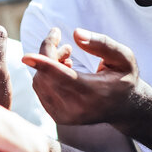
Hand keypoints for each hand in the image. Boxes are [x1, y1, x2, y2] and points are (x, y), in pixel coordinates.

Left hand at [21, 27, 140, 125]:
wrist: (124, 107)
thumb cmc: (124, 77)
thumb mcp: (123, 57)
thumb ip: (102, 44)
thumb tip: (75, 33)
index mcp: (95, 94)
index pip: (64, 78)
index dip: (44, 65)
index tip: (26, 56)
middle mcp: (78, 109)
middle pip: (48, 76)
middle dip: (50, 53)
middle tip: (66, 45)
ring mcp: (65, 116)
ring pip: (40, 82)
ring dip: (47, 63)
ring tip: (68, 56)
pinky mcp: (57, 117)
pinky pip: (40, 90)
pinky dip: (46, 75)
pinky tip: (64, 69)